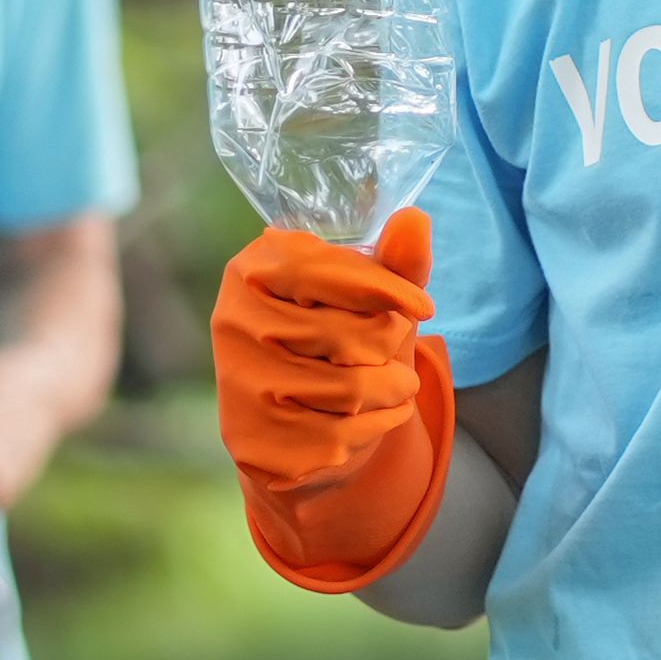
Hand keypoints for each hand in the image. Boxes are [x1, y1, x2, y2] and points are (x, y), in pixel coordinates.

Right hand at [210, 208, 452, 592]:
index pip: (326, 272)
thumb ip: (391, 263)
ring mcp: (242, 385)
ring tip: (400, 383)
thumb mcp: (362, 297)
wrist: (292, 423)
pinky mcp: (257, 439)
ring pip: (352, 389)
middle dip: (390, 343)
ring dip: (395, 388)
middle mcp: (236, 323)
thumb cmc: (334, 340)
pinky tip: (379, 414)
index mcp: (253, 270)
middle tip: (396, 347)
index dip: (385, 288)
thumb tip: (416, 220)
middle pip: (348, 334)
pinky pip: (344, 434)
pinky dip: (379, 424)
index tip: (425, 307)